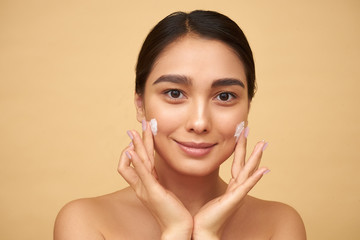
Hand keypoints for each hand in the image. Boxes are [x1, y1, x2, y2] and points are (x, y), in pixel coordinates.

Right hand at [118, 121, 192, 239]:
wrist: (178, 228)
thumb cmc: (173, 211)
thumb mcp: (163, 192)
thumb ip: (156, 181)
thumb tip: (155, 170)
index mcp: (144, 184)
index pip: (133, 163)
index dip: (136, 149)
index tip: (141, 137)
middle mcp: (141, 185)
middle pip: (132, 159)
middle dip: (136, 142)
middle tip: (136, 127)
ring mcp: (146, 189)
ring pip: (136, 163)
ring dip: (136, 146)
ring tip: (135, 132)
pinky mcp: (153, 192)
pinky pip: (142, 173)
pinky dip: (136, 161)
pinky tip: (132, 150)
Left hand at [192, 127, 268, 239]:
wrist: (204, 231)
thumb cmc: (207, 216)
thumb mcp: (212, 197)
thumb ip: (214, 188)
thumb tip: (206, 176)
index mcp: (232, 187)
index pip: (237, 165)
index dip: (239, 150)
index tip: (240, 135)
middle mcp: (237, 189)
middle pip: (244, 164)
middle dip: (248, 148)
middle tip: (251, 131)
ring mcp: (237, 194)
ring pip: (248, 172)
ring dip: (255, 158)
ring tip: (261, 144)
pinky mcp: (234, 200)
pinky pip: (246, 187)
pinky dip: (255, 178)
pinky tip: (264, 170)